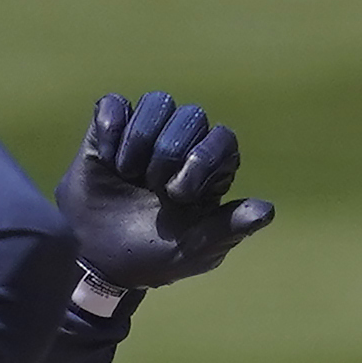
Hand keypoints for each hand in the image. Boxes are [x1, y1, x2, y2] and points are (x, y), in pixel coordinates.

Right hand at [58, 91, 275, 293]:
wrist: (95, 260)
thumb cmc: (150, 256)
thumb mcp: (193, 250)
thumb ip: (229, 228)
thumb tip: (266, 211)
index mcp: (208, 170)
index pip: (222, 139)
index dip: (202, 160)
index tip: (177, 195)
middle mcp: (181, 144)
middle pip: (192, 115)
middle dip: (168, 154)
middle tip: (149, 187)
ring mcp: (145, 133)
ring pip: (157, 102)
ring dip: (139, 141)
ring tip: (126, 174)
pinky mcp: (109, 129)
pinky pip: (114, 104)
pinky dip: (110, 129)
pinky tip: (106, 159)